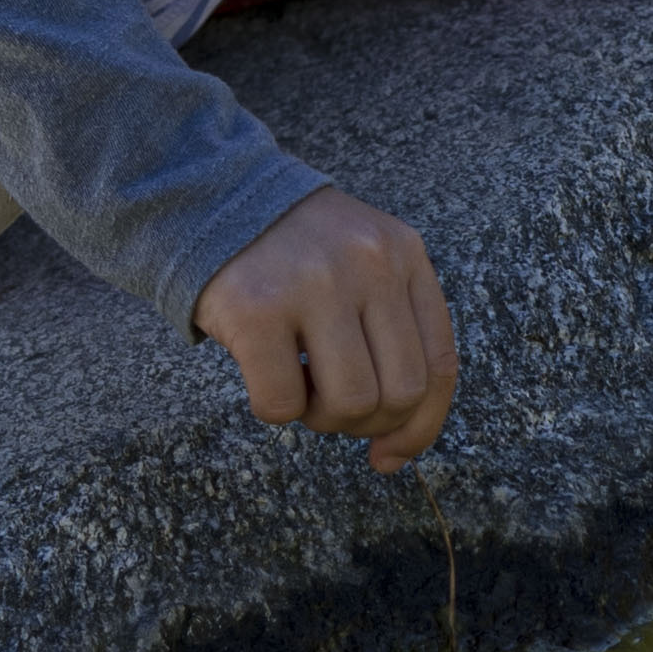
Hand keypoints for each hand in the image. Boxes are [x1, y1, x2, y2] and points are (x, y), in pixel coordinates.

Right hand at [199, 186, 456, 468]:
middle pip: (400, 393)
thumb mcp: (363, 266)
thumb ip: (391, 333)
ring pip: (351, 403)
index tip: (390, 453)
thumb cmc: (294, 254)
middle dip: (366, 422)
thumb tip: (398, 447)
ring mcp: (316, 284)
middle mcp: (371, 265)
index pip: (439, 364)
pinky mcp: (257, 309)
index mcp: (405, 255)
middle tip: (330, 405)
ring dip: (321, 417)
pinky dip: (273, 408)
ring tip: (299, 384)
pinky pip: (282, 404)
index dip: (421, 425)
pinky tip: (263, 372)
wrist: (213, 197)